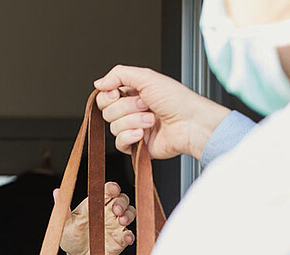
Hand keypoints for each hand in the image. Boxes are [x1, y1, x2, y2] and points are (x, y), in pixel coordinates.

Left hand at [57, 181, 134, 254]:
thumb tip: (57, 191)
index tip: (114, 190)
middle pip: (122, 199)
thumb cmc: (71, 238)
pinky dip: (130, 235)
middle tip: (116, 210)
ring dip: (129, 215)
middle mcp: (108, 212)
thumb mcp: (64, 224)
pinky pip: (130, 234)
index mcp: (95, 204)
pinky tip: (126, 238)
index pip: (106, 191)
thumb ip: (63, 209)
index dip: (112, 188)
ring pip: (130, 213)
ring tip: (122, 221)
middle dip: (121, 202)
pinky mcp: (121, 238)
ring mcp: (116, 225)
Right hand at [94, 65, 230, 159]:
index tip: (118, 93)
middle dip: (126, 108)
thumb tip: (98, 82)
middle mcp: (131, 111)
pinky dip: (130, 137)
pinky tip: (143, 133)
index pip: (105, 96)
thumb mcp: (147, 77)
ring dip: (134, 121)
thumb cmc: (177, 100)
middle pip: (107, 111)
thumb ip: (119, 74)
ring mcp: (133, 128)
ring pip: (113, 127)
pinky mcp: (136, 145)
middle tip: (145, 105)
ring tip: (152, 119)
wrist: (191, 124)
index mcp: (133, 93)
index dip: (108, 95)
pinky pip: (119, 143)